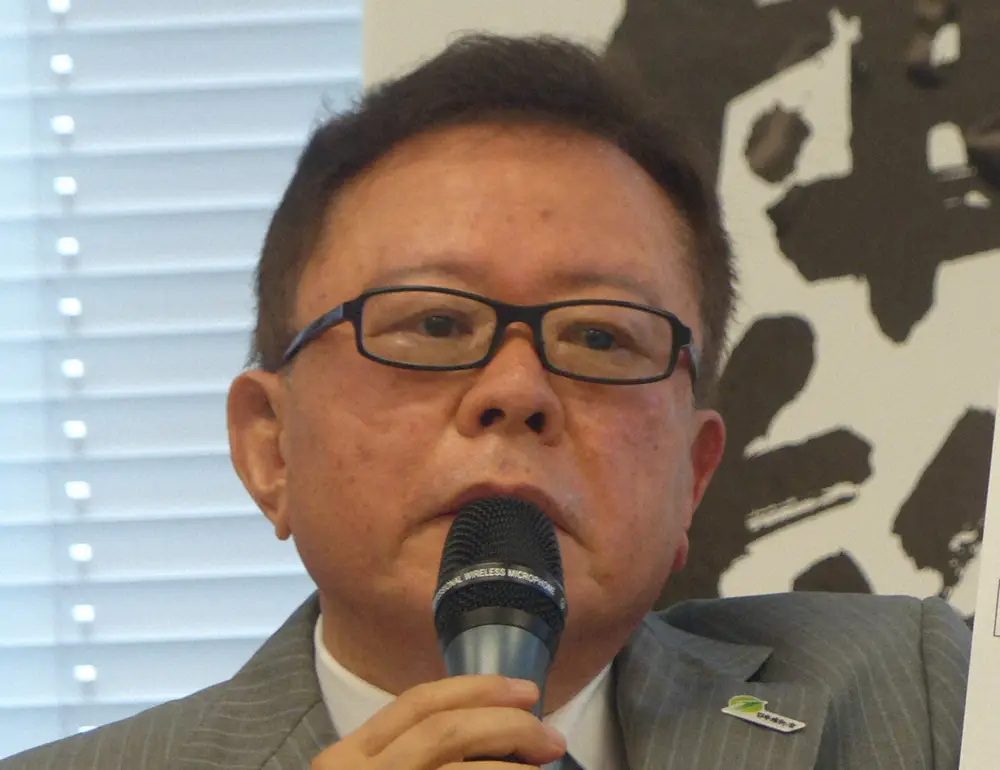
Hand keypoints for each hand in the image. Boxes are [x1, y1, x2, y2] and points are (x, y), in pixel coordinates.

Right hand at [310, 675, 566, 769]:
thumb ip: (417, 758)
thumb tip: (497, 731)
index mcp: (348, 757)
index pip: (418, 702)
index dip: (477, 689)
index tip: (525, 692)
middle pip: (446, 729)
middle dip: (508, 725)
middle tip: (549, 737)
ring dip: (514, 769)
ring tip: (543, 768)